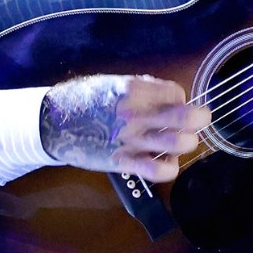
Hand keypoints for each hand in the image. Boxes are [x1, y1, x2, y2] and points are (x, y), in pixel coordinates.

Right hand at [40, 74, 208, 181]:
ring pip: (179, 143)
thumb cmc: (84, 99)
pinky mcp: (123, 162)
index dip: (179, 99)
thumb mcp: (112, 83)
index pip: (176, 93)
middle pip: (186, 117)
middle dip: (200, 118)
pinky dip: (170, 167)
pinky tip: (166, 162)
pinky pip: (158, 169)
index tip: (173, 104)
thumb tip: (169, 95)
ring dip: (187, 143)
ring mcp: (130, 139)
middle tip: (199, 120)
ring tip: (182, 142)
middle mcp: (136, 113)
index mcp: (133, 89)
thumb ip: (142, 88)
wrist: (52, 123)